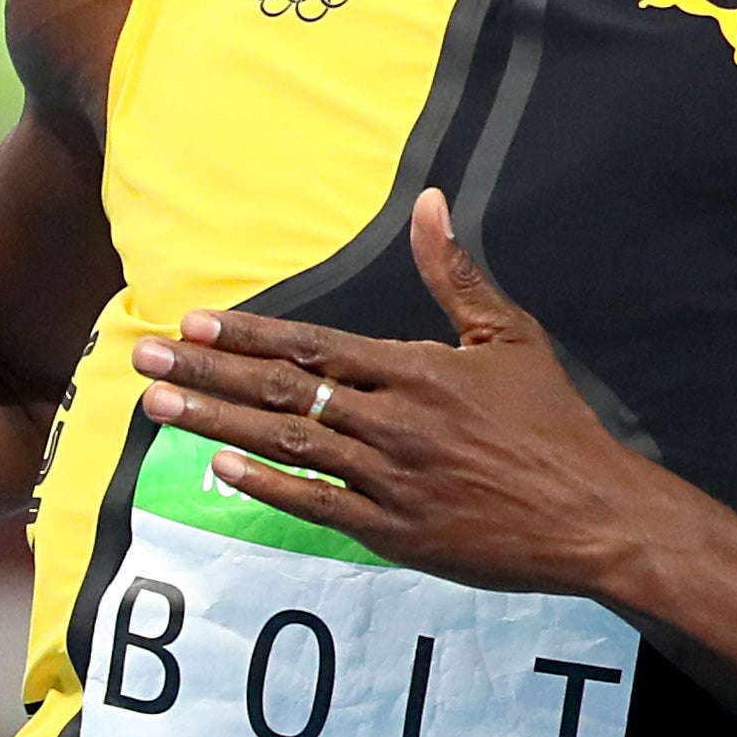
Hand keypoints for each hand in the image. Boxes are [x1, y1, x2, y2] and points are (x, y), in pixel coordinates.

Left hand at [131, 188, 675, 598]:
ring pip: (285, 446)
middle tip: (144, 361)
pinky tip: (220, 472)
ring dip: (214, 427)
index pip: (312, 347)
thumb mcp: (511, 337)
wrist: (592, 515)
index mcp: (415, 370)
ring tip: (158, 409)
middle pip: (280, 393)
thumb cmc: (554, 423)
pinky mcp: (393, 533)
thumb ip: (457, 274)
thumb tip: (427, 203)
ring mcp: (388, 480)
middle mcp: (392, 422)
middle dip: (205, 375)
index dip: (246, 336)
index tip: (192, 324)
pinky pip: (315, 505)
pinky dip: (266, 488)